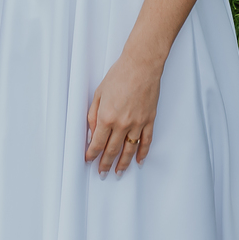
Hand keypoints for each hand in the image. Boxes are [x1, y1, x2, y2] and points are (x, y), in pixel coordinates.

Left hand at [85, 52, 160, 174]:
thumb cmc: (119, 75)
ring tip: (118, 173)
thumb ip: (93, 115)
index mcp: (107, 117)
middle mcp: (122, 124)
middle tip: (102, 173)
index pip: (97, 143)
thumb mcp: (98, 94)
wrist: (142, 66)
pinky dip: (142, 153)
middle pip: (112, 150)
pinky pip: (146, 141)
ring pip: (129, 150)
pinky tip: (139, 161)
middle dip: (105, 163)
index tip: (89, 160)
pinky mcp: (149, 120)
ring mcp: (137, 124)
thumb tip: (92, 132)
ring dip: (123, 164)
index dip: (92, 154)